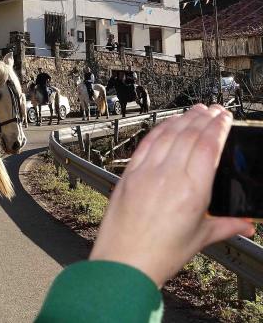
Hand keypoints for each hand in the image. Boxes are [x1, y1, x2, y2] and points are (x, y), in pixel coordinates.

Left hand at [89, 105, 254, 286]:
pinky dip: (159, 129)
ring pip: (167, 134)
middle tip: (214, 110)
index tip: (225, 117)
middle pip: (188, 134)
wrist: (124, 262)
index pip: (208, 146)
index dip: (218, 126)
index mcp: (192, 191)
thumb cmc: (160, 254)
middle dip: (203, 118)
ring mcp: (145, 173)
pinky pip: (146, 144)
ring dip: (182, 118)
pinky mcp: (128, 174)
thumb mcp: (200, 238)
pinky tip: (167, 124)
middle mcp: (168, 176)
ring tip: (194, 111)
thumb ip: (227, 226)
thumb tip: (247, 224)